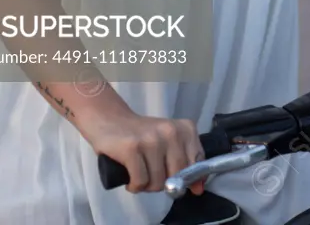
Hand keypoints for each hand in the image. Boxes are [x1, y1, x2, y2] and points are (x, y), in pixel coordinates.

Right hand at [88, 109, 205, 194]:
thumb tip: (198, 189)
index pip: (197, 164)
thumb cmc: (142, 135)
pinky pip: (140, 182)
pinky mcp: (132, 148)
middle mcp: (171, 131)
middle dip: (164, 183)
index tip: (174, 178)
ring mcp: (151, 139)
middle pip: (177, 176)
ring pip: (158, 183)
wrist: (111, 120)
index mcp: (185, 129)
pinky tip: (130, 176)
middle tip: (151, 174)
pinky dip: (134, 186)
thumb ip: (186, 163)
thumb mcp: (169, 144)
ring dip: (147, 185)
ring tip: (139, 172)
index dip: (187, 178)